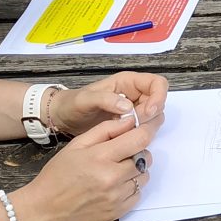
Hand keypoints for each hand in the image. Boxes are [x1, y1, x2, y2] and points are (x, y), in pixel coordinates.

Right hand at [9, 106, 163, 220]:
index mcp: (101, 157)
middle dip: (138, 152)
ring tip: (115, 171)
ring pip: (144, 176)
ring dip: (136, 171)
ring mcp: (116, 196)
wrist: (44, 207)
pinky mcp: (118, 211)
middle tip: (122, 154)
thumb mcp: (77, 144)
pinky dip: (131, 188)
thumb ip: (106, 130)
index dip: (150, 129)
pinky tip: (114, 186)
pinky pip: (138, 194)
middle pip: (145, 158)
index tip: (153, 124)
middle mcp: (112, 177)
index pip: (140, 139)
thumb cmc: (58, 174)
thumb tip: (130, 120)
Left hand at [50, 72, 169, 137]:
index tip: (148, 112)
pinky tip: (126, 137)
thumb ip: (106, 100)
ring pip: (154, 116)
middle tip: (134, 125)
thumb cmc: (72, 104)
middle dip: (152, 114)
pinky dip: (140, 133)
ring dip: (147, 125)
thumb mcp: (85, 99)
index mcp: (128, 82)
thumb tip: (128, 107)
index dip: (158, 97)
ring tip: (128, 132)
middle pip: (159, 101)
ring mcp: (133, 109)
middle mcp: (134, 94)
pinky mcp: (129, 123)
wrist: (62, 118)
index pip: (157, 84)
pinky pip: (143, 127)